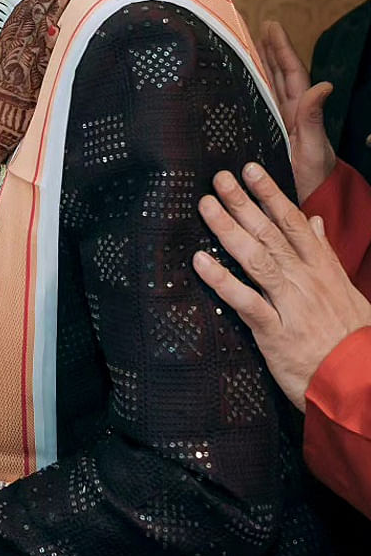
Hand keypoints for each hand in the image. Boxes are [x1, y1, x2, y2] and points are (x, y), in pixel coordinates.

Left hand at [194, 162, 370, 409]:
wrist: (362, 386)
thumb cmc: (352, 338)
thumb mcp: (346, 290)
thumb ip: (324, 254)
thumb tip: (314, 220)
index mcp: (322, 269)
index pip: (294, 222)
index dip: (271, 194)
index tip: (250, 170)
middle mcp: (305, 281)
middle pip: (270, 234)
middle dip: (243, 203)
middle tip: (219, 178)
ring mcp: (290, 305)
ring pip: (256, 259)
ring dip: (228, 230)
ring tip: (205, 206)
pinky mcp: (275, 332)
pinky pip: (245, 301)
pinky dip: (222, 280)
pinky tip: (200, 261)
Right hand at [258, 21, 335, 200]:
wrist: (303, 204)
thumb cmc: (312, 180)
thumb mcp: (314, 149)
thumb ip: (314, 118)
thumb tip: (324, 86)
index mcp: (299, 112)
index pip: (290, 73)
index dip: (280, 48)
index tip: (270, 26)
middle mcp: (286, 114)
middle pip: (276, 75)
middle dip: (266, 50)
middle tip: (253, 27)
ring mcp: (274, 124)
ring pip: (265, 88)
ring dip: (257, 65)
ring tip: (245, 45)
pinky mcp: (261, 135)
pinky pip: (253, 106)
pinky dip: (246, 90)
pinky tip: (236, 83)